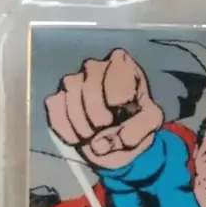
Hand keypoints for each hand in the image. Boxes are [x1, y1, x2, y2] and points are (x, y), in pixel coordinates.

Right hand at [44, 48, 163, 168]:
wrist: (117, 135)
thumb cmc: (136, 119)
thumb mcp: (151, 122)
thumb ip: (138, 128)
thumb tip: (106, 142)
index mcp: (122, 64)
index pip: (115, 73)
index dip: (116, 96)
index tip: (120, 109)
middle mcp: (94, 67)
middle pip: (89, 88)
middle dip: (98, 117)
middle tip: (106, 127)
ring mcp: (73, 81)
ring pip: (70, 98)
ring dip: (82, 126)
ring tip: (94, 135)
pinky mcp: (57, 98)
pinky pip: (54, 110)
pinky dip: (66, 129)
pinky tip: (79, 137)